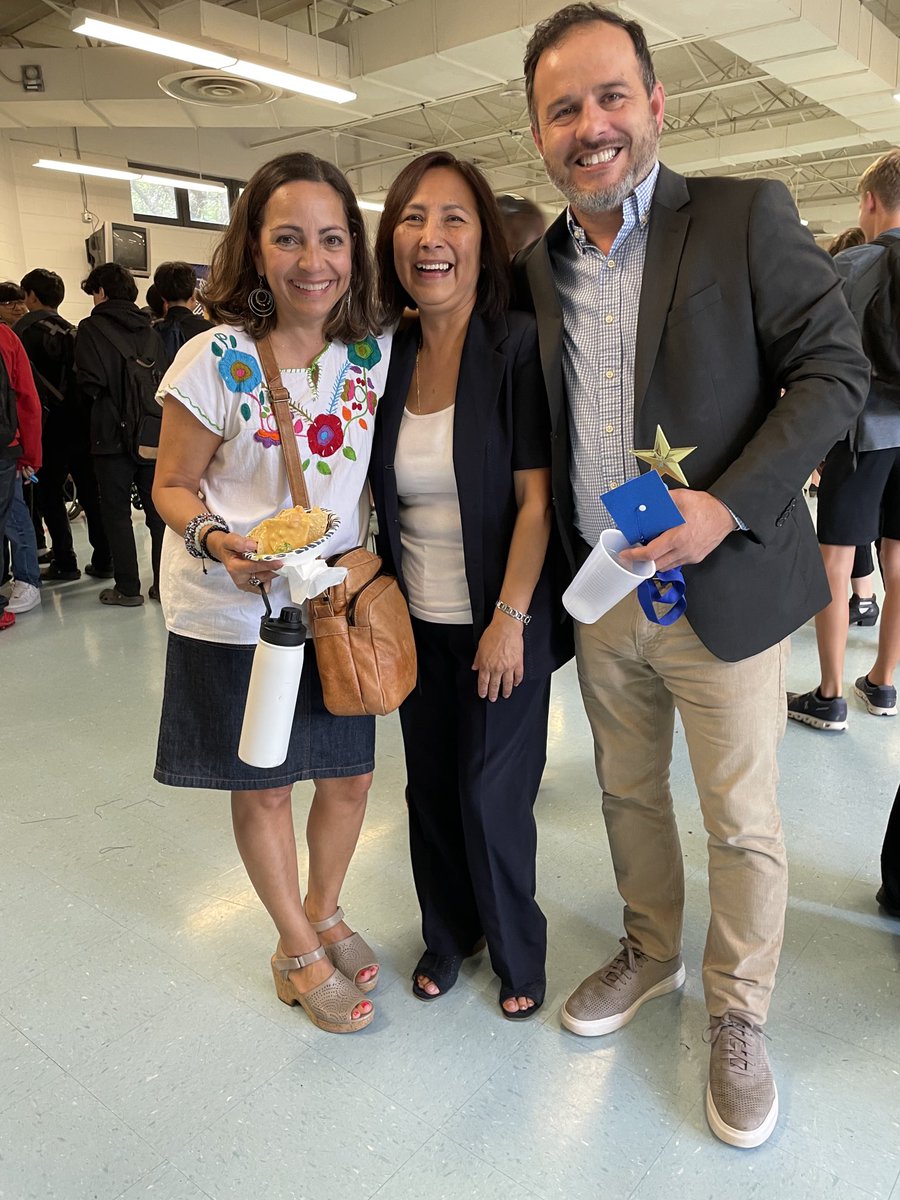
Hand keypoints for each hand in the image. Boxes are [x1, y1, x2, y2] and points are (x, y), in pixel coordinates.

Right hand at [205, 530, 283, 592]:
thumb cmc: (228, 546)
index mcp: (235, 568)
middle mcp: (240, 579)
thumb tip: (253, 545)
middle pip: (262, 577)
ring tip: (274, 563)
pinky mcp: (250, 586)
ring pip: (264, 582)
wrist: (224, 552)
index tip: (279, 562)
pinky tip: (268, 569)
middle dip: (273, 570)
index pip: (254, 567)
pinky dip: (268, 579)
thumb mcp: (230, 540)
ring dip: (271, 573)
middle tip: (281, 561)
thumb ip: (239, 542)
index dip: (268, 565)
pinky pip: (263, 587)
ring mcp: (246, 584)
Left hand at [472, 616, 524, 700]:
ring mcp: (508, 667)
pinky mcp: (518, 663)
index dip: (483, 690)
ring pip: (507, 683)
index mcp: (486, 664)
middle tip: (493, 698)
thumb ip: (478, 659)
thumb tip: (475, 666)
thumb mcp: (480, 647)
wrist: (506, 627)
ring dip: (506, 691)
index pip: (483, 682)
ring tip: (505, 695)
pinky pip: (518, 676)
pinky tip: (516, 684)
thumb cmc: (493, 634)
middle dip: (493, 694)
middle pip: (495, 685)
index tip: (483, 694)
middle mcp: (497, 668)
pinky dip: (517, 681)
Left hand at [617, 489, 735, 571]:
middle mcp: (684, 551)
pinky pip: (677, 563)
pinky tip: (664, 550)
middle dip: (642, 562)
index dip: (635, 556)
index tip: (626, 554)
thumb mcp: (682, 497)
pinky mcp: (696, 558)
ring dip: (655, 562)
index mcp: (678, 537)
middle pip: (656, 565)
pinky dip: (667, 560)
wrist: (727, 514)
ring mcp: (690, 556)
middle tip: (634, 554)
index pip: (651, 554)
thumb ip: (663, 500)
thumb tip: (648, 500)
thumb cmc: (707, 507)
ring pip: (666, 567)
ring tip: (648, 552)